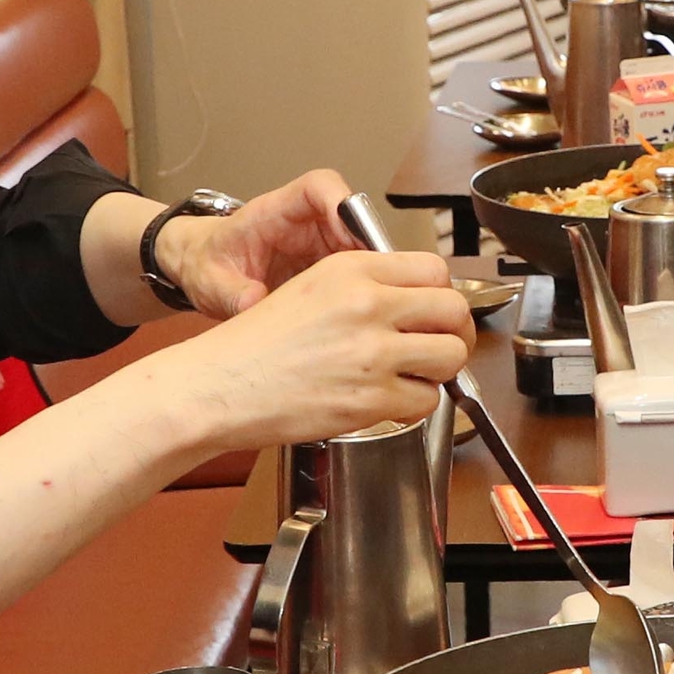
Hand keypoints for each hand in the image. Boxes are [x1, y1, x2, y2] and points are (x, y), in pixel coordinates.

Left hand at [155, 170, 360, 316]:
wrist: (203, 271)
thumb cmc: (208, 264)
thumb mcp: (212, 282)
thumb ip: (233, 293)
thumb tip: (254, 303)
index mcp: (273, 212)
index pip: (318, 187)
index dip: (341, 202)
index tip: (352, 231)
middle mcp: (303, 223)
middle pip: (353, 218)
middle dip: (369, 246)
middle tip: (375, 281)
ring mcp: (319, 244)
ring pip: (360, 247)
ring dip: (370, 271)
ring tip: (369, 301)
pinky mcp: (326, 267)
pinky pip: (355, 271)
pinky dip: (361, 288)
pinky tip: (359, 313)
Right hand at [157, 250, 474, 452]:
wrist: (219, 386)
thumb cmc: (255, 345)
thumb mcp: (310, 287)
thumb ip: (364, 286)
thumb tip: (417, 300)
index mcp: (352, 269)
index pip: (433, 269)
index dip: (440, 294)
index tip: (432, 312)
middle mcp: (368, 304)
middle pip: (454, 310)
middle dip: (453, 332)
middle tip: (438, 346)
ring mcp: (373, 353)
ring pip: (451, 356)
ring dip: (438, 370)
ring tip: (411, 375)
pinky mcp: (372, 399)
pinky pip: (427, 400)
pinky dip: (414, 404)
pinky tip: (386, 399)